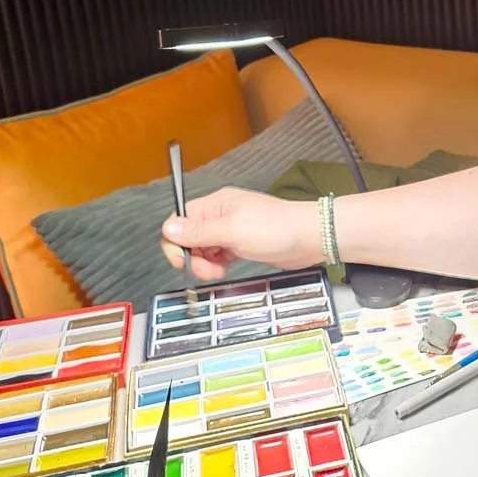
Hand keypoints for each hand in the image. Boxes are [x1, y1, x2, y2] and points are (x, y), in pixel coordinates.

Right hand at [160, 187, 320, 279]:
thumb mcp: (231, 231)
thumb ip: (198, 232)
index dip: (175, 240)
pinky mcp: (243, 244)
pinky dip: (217, 264)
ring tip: (217, 272)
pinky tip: (223, 269)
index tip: (180, 260)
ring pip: (204, 248)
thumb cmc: (275, 229)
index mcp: (215, 204)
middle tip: (206, 270)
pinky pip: (219, 255)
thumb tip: (168, 228)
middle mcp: (221, 215)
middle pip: (190, 236)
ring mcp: (232, 230)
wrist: (310, 238)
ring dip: (204, 263)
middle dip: (192, 255)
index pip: (181, 219)